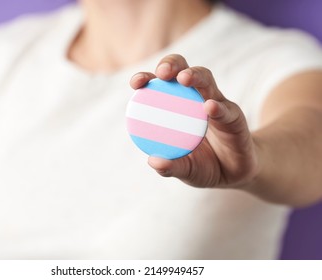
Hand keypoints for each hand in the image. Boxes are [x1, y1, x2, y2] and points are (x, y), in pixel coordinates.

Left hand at [130, 54, 259, 188]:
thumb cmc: (204, 165)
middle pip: (183, 71)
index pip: (160, 86)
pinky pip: (227, 110)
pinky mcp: (235, 118)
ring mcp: (217, 105)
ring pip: (207, 81)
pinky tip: (209, 108)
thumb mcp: (186, 169)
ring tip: (184, 78)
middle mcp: (196, 101)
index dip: (147, 79)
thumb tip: (152, 161)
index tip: (136, 83)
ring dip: (195, 76)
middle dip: (171, 65)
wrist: (234, 174)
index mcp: (177, 109)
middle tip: (162, 73)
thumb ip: (171, 166)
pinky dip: (218, 108)